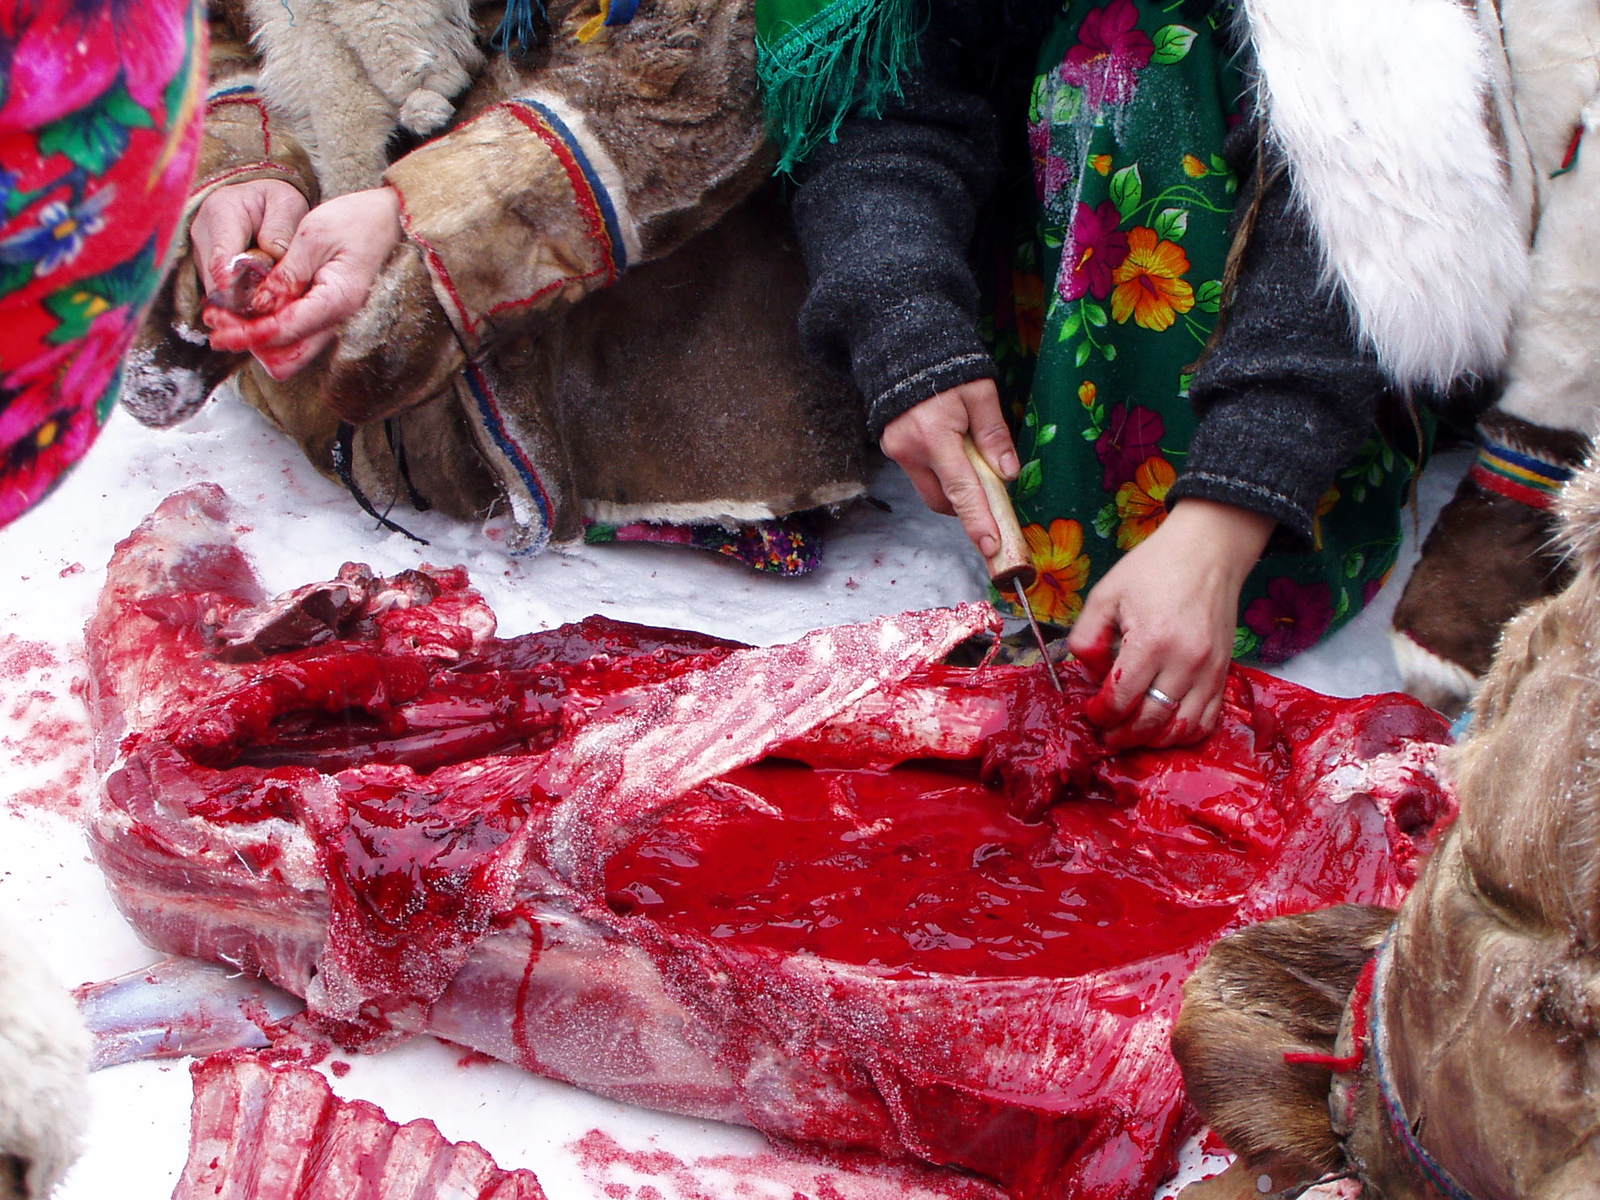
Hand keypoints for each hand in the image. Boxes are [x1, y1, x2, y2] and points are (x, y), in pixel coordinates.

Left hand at [204, 187, 403, 379]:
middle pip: (287, 358)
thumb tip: (259, 305)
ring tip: (227, 316)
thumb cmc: (357, 220)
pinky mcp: (329, 314)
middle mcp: (338, 320)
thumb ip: (285, 274)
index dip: (247, 334)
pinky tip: (251, 308)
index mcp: (336, 301)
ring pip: (291, 353)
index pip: (284, 332)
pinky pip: (297, 336)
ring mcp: (335, 320)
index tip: (218, 332)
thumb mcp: (312, 236)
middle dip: (249, 343)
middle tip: (217, 322)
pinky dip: (270, 329)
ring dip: (258, 340)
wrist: (391, 219)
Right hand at [880, 379, 1019, 558]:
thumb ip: (994, 435)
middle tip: (991, 496)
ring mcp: (898, 452)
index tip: (990, 545)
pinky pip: (921, 475)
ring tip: (970, 463)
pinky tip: (952, 454)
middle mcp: (910, 450)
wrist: (904, 347)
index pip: (961, 490)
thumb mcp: (980, 393)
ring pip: (930, 490)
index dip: (977, 520)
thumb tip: (1008, 473)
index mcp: (935, 436)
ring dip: (953, 489)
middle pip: (942, 500)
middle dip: (966, 507)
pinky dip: (941, 474)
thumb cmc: (949, 367)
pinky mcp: (893, 449)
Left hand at [1067, 499, 1274, 748]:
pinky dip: (1185, 732)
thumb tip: (1087, 673)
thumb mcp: (1105, 594)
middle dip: (1123, 736)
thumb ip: (1087, 636)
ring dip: (1154, 741)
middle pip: (1152, 722)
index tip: (1090, 712)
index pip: (1121, 699)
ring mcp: (1210, 670)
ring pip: (1182, 728)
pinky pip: (1208, 719)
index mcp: (1151, 641)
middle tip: (1106, 736)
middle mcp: (1185, 661)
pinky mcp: (1224, 671)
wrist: (1208, 551)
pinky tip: (1165, 728)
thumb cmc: (1153, 569)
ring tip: (1132, 735)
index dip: (1100, 715)